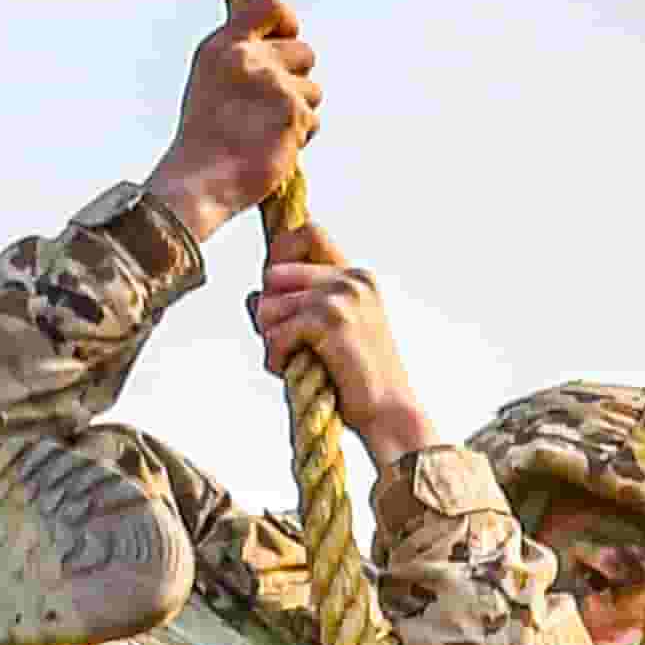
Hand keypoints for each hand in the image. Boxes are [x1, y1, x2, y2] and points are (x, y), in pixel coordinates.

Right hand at [150, 0, 320, 229]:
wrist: (201, 181)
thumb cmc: (206, 139)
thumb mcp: (212, 81)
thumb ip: (244, 58)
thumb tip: (284, 44)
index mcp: (224, 46)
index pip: (270, 6)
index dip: (288, 21)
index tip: (288, 37)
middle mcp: (248, 59)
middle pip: (305, 52)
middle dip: (298, 80)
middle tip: (271, 107)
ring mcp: (273, 84)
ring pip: (314, 90)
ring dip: (299, 112)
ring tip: (265, 132)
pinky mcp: (293, 113)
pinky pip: (314, 121)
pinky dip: (299, 137)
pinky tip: (272, 148)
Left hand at [250, 223, 435, 460]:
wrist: (391, 413)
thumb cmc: (357, 380)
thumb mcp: (332, 332)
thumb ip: (300, 306)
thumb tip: (253, 297)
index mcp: (357, 276)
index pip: (307, 231)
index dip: (280, 253)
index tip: (278, 291)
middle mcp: (351, 278)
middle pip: (274, 272)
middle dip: (268, 309)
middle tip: (282, 340)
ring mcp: (342, 297)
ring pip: (268, 304)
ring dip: (269, 338)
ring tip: (291, 360)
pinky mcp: (331, 321)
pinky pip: (275, 332)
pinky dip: (276, 357)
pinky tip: (292, 370)